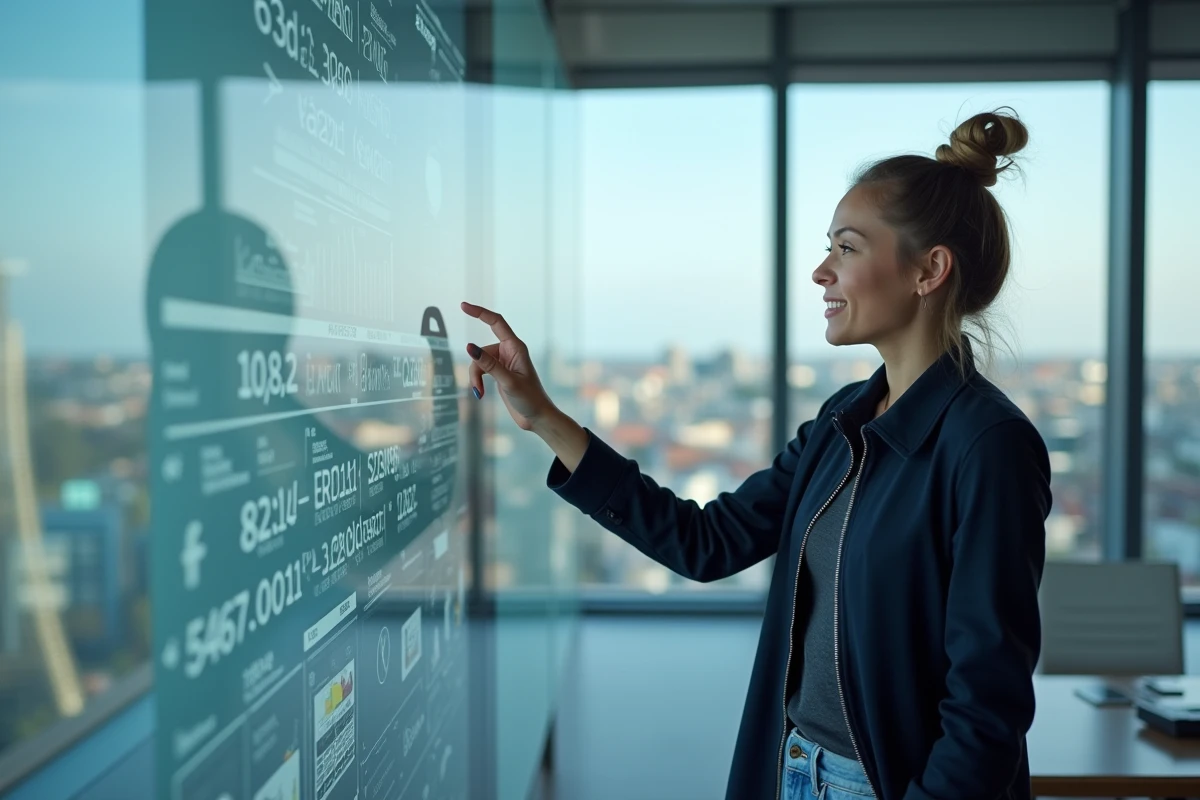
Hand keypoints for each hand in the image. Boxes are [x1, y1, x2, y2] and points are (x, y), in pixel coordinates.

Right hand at [460, 302, 556, 430]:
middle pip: (481, 350)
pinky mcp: (500, 373)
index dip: (480, 312)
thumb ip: (489, 365)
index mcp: (516, 347)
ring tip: (480, 394)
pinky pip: (481, 370)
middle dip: (475, 368)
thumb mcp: (508, 381)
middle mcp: (510, 351)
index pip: (496, 322)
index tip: (463, 306)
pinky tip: (481, 394)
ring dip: (475, 377)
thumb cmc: (530, 399)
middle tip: (477, 387)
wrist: (537, 417)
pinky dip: (477, 381)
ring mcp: (504, 362)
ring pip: (479, 362)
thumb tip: (470, 347)